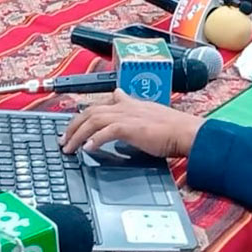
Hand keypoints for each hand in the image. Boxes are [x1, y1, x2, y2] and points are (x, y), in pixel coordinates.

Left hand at [61, 90, 203, 157]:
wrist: (186, 132)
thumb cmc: (175, 130)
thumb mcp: (153, 119)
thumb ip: (139, 120)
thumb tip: (132, 129)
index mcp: (132, 103)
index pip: (103, 101)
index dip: (87, 111)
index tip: (77, 122)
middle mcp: (126, 106)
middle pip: (90, 110)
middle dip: (74, 124)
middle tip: (64, 139)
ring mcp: (127, 115)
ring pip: (92, 120)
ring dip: (77, 134)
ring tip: (69, 147)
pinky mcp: (129, 127)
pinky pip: (104, 132)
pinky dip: (93, 140)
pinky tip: (87, 149)